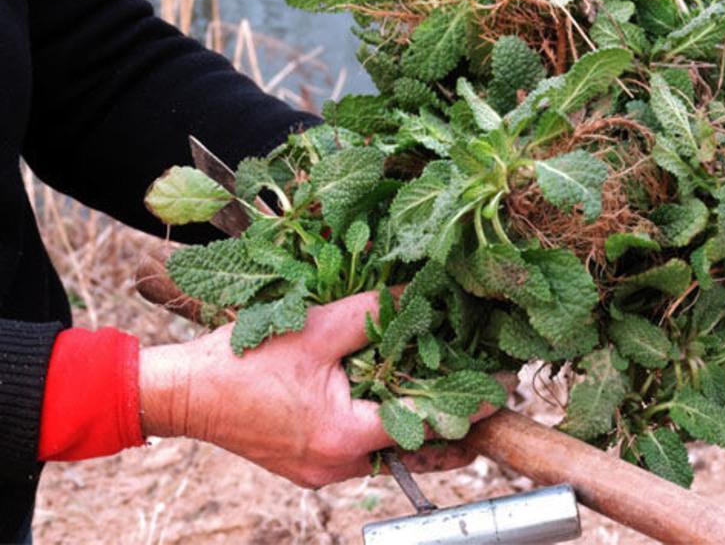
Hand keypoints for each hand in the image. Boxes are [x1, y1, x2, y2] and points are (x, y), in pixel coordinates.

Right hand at [139, 291, 506, 487]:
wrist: (187, 393)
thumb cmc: (245, 361)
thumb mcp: (316, 327)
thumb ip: (371, 312)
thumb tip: (414, 294)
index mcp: (345, 436)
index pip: (425, 425)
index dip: (466, 406)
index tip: (498, 390)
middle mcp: (338, 465)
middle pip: (411, 447)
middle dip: (448, 423)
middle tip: (479, 396)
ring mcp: (321, 470)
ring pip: (384, 449)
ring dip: (412, 422)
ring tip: (442, 393)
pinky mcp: (307, 463)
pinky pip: (357, 447)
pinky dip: (379, 424)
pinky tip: (387, 397)